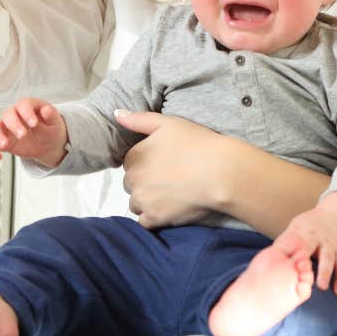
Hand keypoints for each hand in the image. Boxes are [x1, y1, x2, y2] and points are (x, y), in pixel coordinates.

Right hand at [0, 97, 67, 168]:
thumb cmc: (51, 128)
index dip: (27, 113)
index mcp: (29, 106)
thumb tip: (47, 110)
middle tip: (22, 135)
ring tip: (5, 145)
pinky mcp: (2, 140)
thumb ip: (51, 116)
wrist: (48, 143)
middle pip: (8, 114)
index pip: (24, 105)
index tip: (34, 123)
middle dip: (14, 125)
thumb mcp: (55, 123)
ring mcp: (7, 127)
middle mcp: (16, 114)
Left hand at [115, 110, 221, 228]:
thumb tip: (116, 114)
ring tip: (170, 193)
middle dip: (144, 181)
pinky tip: (169, 207)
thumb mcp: (168, 123)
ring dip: (147, 199)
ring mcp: (143, 201)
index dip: (146, 161)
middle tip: (169, 176)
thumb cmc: (196, 143)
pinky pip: (144, 221)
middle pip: (131, 183)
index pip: (130, 162)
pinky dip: (153, 216)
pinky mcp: (155, 219)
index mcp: (134, 156)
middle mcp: (133, 180)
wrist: (220, 172)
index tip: (164, 161)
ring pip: (136, 202)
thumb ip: (139, 119)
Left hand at [273, 194, 336, 294]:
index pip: (290, 241)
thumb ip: (285, 242)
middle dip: (304, 261)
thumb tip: (267, 259)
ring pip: (328, 258)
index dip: (284, 252)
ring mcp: (330, 243)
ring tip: (321, 286)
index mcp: (300, 230)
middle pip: (309, 247)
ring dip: (325, 271)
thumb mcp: (296, 228)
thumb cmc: (310, 226)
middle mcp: (316, 236)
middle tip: (300, 276)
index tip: (277, 266)